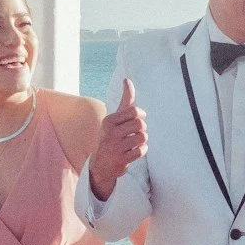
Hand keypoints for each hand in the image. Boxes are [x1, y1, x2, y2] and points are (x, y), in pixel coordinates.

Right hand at [92, 79, 146, 198]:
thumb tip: (127, 80)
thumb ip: (125, 100)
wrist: (101, 164)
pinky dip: (141, 151)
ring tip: (133, 143)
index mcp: (109, 121)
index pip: (134, 111)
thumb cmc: (113, 135)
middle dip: (142, 129)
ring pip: (143, 138)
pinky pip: (142, 151)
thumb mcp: (116, 117)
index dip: (141, 115)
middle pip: (141, 125)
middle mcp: (111, 133)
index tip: (137, 119)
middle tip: (136, 133)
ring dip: (141, 140)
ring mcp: (115, 147)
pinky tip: (132, 152)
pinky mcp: (121, 160)